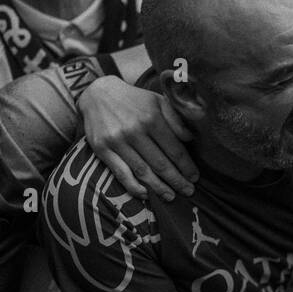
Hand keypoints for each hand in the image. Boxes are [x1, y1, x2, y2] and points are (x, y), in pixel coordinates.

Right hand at [80, 77, 197, 201]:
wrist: (98, 94)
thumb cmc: (134, 100)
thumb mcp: (158, 101)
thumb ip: (175, 118)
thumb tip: (190, 138)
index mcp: (152, 118)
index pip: (174, 149)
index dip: (186, 166)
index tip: (195, 177)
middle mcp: (134, 131)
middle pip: (160, 163)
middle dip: (176, 180)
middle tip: (188, 192)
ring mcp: (117, 141)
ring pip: (142, 171)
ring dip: (158, 188)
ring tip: (171, 197)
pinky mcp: (102, 149)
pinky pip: (120, 173)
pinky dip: (133, 186)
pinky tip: (145, 194)